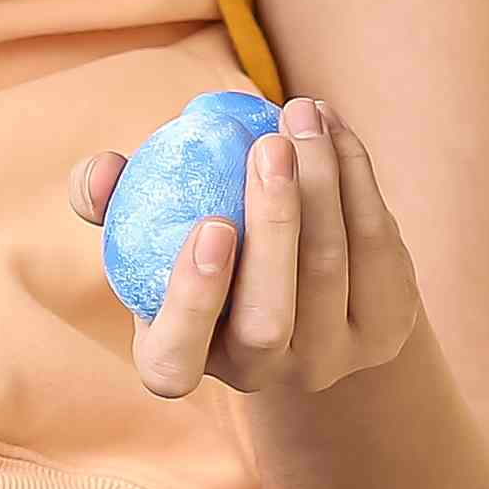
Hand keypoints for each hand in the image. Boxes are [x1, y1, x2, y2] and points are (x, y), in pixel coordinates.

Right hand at [70, 97, 426, 406]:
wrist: (292, 280)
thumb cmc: (197, 238)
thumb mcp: (143, 223)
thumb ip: (110, 197)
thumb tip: (105, 171)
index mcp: (179, 357)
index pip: (175, 361)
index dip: (193, 301)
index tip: (212, 224)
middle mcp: (257, 376)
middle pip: (268, 319)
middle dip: (274, 225)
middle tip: (269, 145)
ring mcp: (326, 361)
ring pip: (329, 272)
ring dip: (322, 181)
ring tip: (304, 112)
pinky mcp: (384, 332)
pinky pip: (376, 252)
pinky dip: (358, 181)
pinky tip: (337, 133)